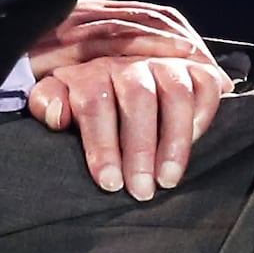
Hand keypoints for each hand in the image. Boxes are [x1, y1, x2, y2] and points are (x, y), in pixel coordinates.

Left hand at [25, 0, 231, 198]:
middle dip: (140, 148)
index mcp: (91, 71)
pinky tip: (191, 144)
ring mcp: (164, 62)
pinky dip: (203, 114)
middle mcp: (129, 62)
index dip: (102, 145)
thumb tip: (57, 114)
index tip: (109, 183)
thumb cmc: (83, 98)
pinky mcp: (193, 67)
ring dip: (175, 139)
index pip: (95, 103)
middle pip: (138, 98)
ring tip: (168, 180)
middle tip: (141, 191)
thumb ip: (48, 103)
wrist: (116, 68)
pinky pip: (205, 85)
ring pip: (176, 92)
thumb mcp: (57, 97)